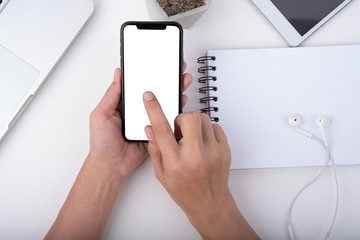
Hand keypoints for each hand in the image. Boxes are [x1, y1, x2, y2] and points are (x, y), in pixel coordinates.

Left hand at [88, 63, 191, 178]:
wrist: (111, 165)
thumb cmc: (102, 143)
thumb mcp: (101, 115)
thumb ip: (111, 95)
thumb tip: (118, 75)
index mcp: (123, 104)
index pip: (137, 85)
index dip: (147, 74)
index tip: (156, 65)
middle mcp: (136, 110)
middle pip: (153, 93)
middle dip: (166, 81)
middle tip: (175, 71)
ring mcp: (146, 120)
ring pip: (162, 105)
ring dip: (173, 94)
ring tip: (182, 82)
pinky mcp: (154, 131)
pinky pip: (165, 121)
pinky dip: (174, 112)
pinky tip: (180, 103)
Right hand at [143, 92, 258, 239]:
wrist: (210, 204)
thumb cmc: (186, 192)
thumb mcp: (162, 175)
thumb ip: (155, 150)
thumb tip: (150, 128)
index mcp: (176, 163)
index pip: (162, 129)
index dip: (154, 109)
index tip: (150, 97)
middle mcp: (196, 156)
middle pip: (189, 117)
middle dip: (182, 118)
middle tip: (180, 129)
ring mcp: (214, 152)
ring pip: (204, 119)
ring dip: (194, 123)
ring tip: (191, 137)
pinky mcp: (225, 150)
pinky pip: (216, 126)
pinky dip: (207, 130)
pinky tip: (202, 142)